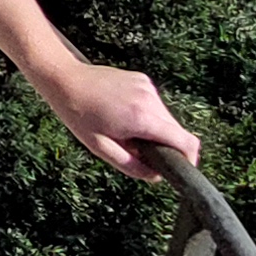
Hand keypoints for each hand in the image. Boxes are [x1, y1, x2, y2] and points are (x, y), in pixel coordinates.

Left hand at [37, 59, 197, 182]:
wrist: (65, 79)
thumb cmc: (78, 115)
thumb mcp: (101, 148)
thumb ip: (132, 166)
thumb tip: (156, 176)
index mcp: (142, 118)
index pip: (186, 141)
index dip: (189, 159)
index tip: (180, 168)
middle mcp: (150, 100)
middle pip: (176, 131)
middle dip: (165, 145)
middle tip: (138, 150)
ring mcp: (148, 87)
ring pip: (166, 118)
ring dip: (154, 129)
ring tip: (125, 130)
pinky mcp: (143, 80)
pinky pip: (155, 104)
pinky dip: (147, 114)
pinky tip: (122, 114)